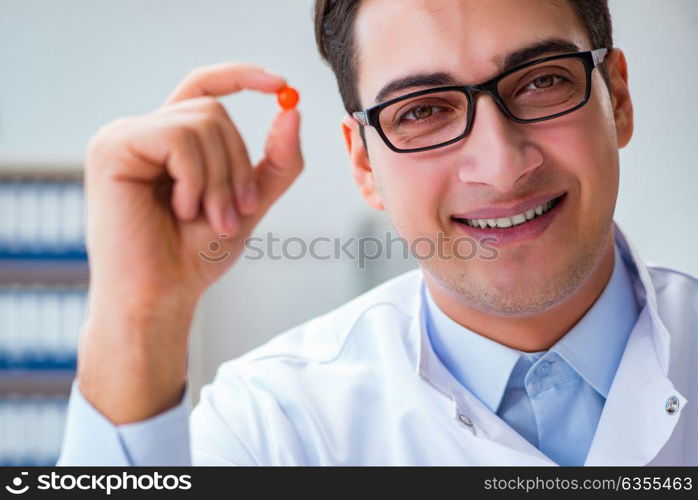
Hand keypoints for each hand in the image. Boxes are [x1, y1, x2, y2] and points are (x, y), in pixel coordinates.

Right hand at [77, 62, 302, 422]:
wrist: (160, 297)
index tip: (281, 83)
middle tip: (233, 215)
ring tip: (208, 218)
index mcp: (171, 143)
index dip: (241, 77)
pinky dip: (195, 178)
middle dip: (237, 168)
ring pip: (201, 123)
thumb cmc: (196, 256)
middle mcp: (144, 133)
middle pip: (214, 113)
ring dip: (219, 179)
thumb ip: (276, 161)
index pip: (205, 89)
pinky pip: (177, 138)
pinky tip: (179, 209)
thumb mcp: (250, 202)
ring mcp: (124, 137)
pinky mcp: (111, 148)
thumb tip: (293, 110)